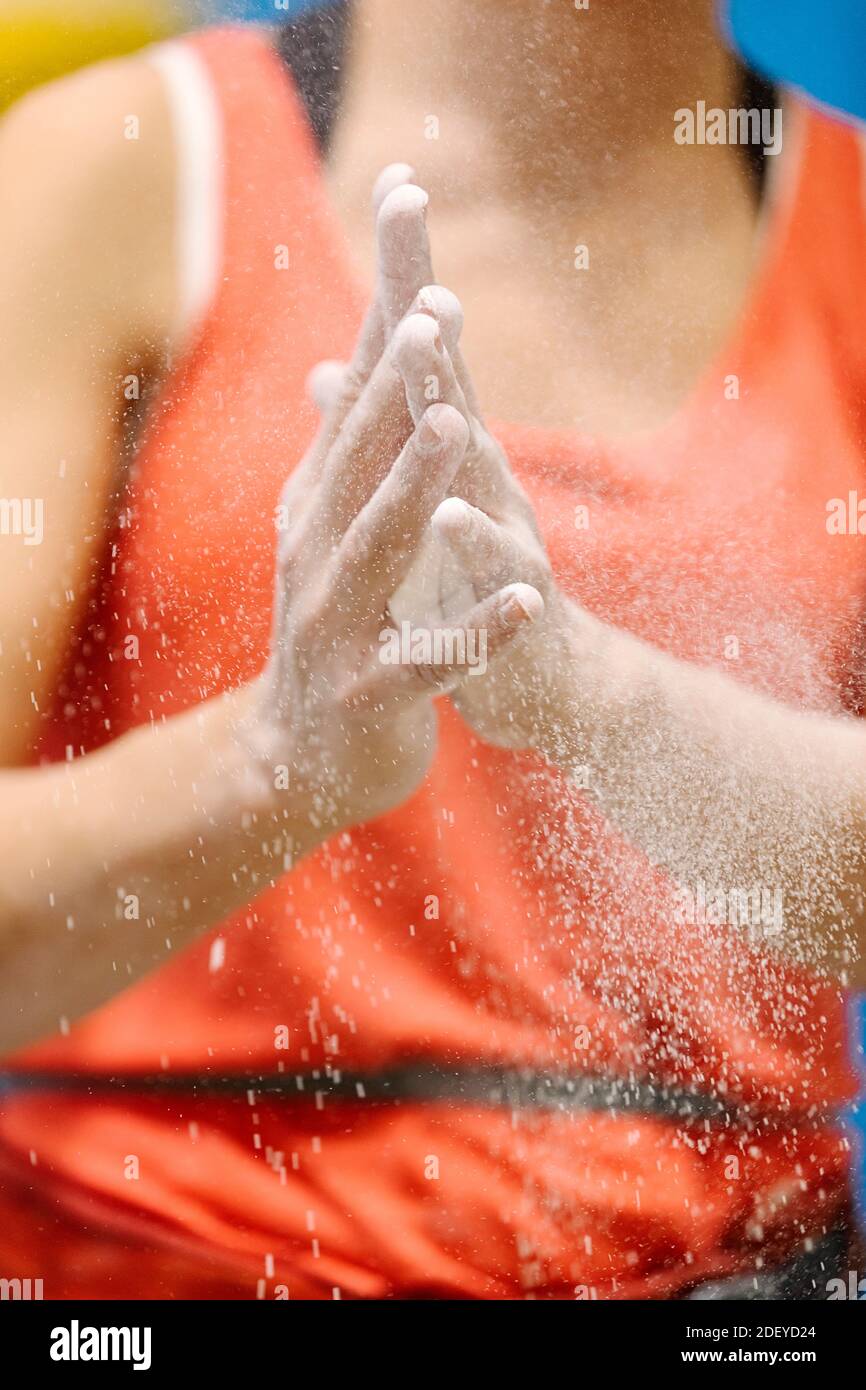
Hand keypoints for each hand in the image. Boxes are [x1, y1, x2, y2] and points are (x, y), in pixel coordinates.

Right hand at [240, 171, 541, 834]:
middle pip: (359, 458)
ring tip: (456, 429)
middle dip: (396, 383)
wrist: (302, 758)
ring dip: (416, 487)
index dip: (386, 326)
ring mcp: (335, 624)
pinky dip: (476, 631)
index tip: (413, 237)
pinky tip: (524, 604)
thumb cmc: (338, 629)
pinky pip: (429, 660)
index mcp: (318, 508)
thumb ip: (347, 456)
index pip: (357, 405)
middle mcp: (316, 551)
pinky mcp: (368, 693)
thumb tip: (339, 368)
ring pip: (378, 547)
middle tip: (434, 311)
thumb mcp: (336, 536)